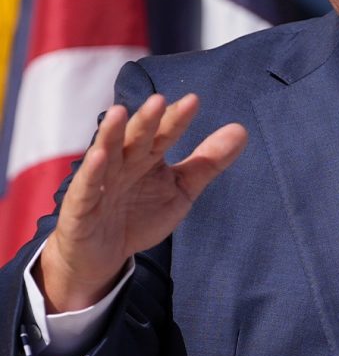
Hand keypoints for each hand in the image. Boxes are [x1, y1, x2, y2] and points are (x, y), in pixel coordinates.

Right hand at [37, 93, 247, 312]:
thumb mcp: (181, 189)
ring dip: (113, 133)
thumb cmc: (140, 214)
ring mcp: (101, 181)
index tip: (193, 101)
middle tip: (160, 101)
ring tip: (121, 112)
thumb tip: (241, 130)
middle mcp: (124, 162)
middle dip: (147, 120)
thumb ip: (207, 162)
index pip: (164, 134)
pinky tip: (99, 155)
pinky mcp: (81, 205)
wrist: (104, 254)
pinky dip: (92, 171)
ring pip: (107, 153)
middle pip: (137, 138)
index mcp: (148, 156)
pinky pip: (87, 186)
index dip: (176, 119)